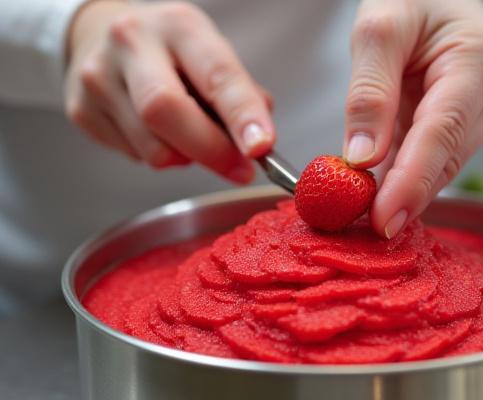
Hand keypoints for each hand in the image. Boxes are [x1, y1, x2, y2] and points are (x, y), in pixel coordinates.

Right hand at [65, 1, 274, 182]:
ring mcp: (99, 77)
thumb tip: (258, 143)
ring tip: (190, 137)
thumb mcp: (211, 54)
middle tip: (240, 169)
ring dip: (186, 158)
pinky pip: (135, 156)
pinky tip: (158, 133)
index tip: (261, 147)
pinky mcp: (81, 110)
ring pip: (153, 148)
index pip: (216, 74)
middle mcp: (133, 43)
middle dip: (211, 150)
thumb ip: (239, 95)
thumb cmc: (171, 51)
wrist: (102, 35)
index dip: (242, 115)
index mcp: (179, 25)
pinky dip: (160, 156)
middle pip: (167, 110)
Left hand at [343, 0, 482, 237]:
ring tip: (364, 220)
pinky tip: (380, 198)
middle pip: (446, 159)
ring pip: (443, 166)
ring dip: (405, 194)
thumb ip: (369, 92)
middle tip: (364, 233)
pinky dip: (406, 180)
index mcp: (479, 61)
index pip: (442, 133)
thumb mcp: (378, 29)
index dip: (413, 182)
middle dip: (406, 197)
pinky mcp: (466, 125)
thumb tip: (361, 159)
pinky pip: (435, 160)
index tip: (383, 219)